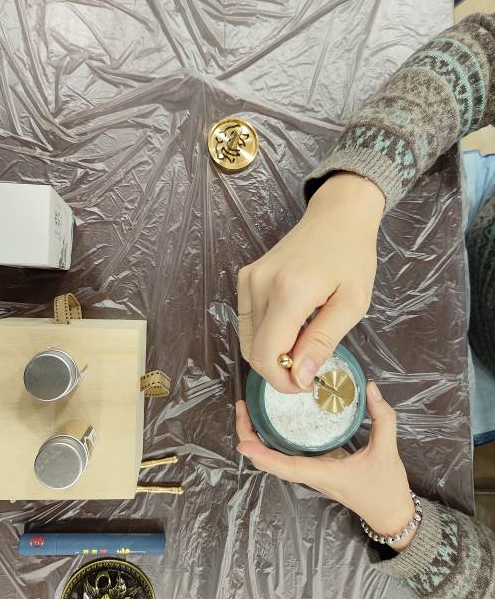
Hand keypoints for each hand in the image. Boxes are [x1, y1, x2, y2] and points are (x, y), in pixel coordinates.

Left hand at [236, 382, 416, 551]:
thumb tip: (370, 388)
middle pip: (269, 462)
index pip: (287, 467)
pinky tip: (269, 417)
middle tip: (243, 406)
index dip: (263, 456)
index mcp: (323, 473)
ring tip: (249, 407)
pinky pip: (283, 455)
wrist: (389, 513)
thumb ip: (382, 417)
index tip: (242, 444)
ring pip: (273, 459)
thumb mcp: (388, 450)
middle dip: (249, 437)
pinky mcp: (312, 468)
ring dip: (256, 437)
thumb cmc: (386, 487)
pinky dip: (270, 438)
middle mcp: (310, 474)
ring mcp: (309, 473)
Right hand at [237, 173, 383, 392]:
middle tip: (309, 364)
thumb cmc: (352, 257)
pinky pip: (248, 321)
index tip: (306, 383)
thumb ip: (322, 342)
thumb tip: (298, 377)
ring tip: (303, 341)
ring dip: (273, 351)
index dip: (282, 380)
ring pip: (249, 339)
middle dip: (279, 368)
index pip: (265, 354)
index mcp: (289, 291)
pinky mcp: (246, 277)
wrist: (338, 216)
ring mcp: (249, 279)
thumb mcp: (352, 304)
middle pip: (253, 350)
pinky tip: (292, 326)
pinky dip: (266, 334)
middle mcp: (261, 284)